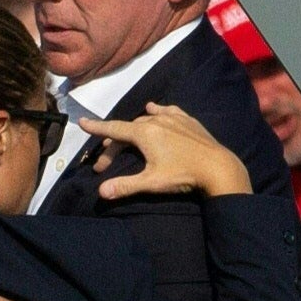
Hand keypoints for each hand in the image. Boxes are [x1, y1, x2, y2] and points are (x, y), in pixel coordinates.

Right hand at [80, 103, 250, 199]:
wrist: (220, 168)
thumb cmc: (183, 175)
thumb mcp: (151, 182)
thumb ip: (124, 186)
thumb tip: (101, 192)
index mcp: (143, 133)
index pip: (113, 129)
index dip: (96, 127)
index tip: (81, 122)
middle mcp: (156, 120)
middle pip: (128, 129)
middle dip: (114, 144)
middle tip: (106, 164)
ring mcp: (174, 119)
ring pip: (146, 119)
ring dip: (133, 129)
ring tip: (126, 137)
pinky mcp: (188, 121)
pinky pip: (168, 111)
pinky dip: (158, 111)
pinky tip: (156, 109)